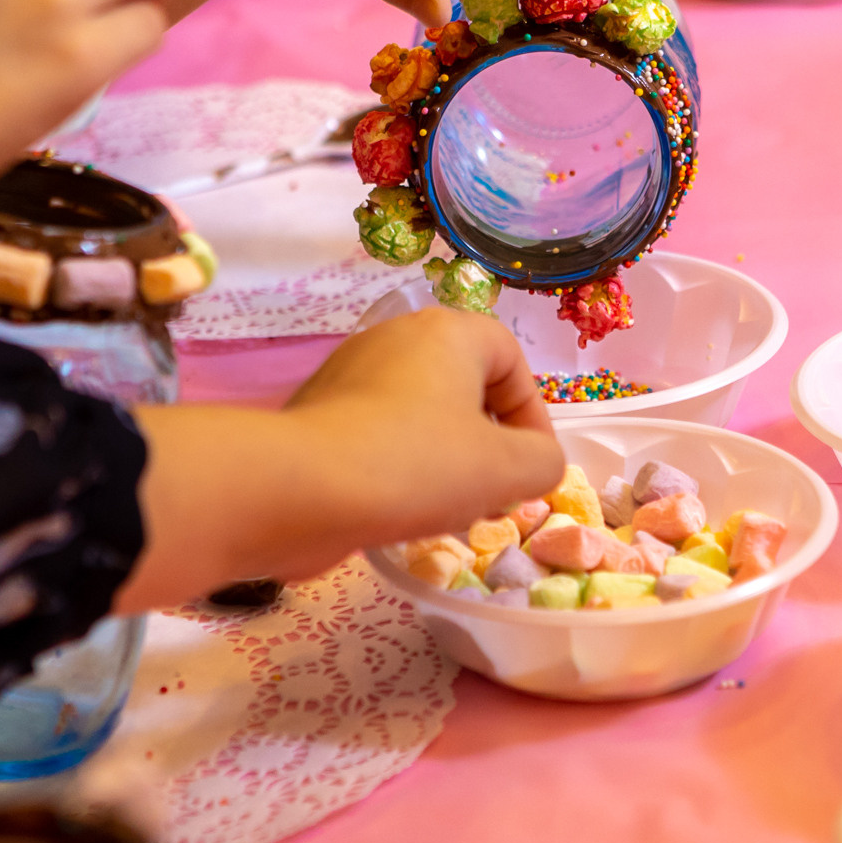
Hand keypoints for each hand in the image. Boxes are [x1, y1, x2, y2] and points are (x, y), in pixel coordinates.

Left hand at [113, 308, 563, 606]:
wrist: (297, 490)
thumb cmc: (414, 465)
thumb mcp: (506, 469)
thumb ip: (544, 462)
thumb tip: (537, 464)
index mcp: (446, 332)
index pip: (511, 358)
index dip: (533, 414)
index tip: (531, 468)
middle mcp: (395, 338)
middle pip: (464, 385)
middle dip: (487, 441)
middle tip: (491, 493)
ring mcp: (349, 373)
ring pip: (419, 413)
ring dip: (444, 459)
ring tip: (445, 510)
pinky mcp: (317, 414)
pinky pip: (377, 435)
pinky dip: (397, 467)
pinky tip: (396, 510)